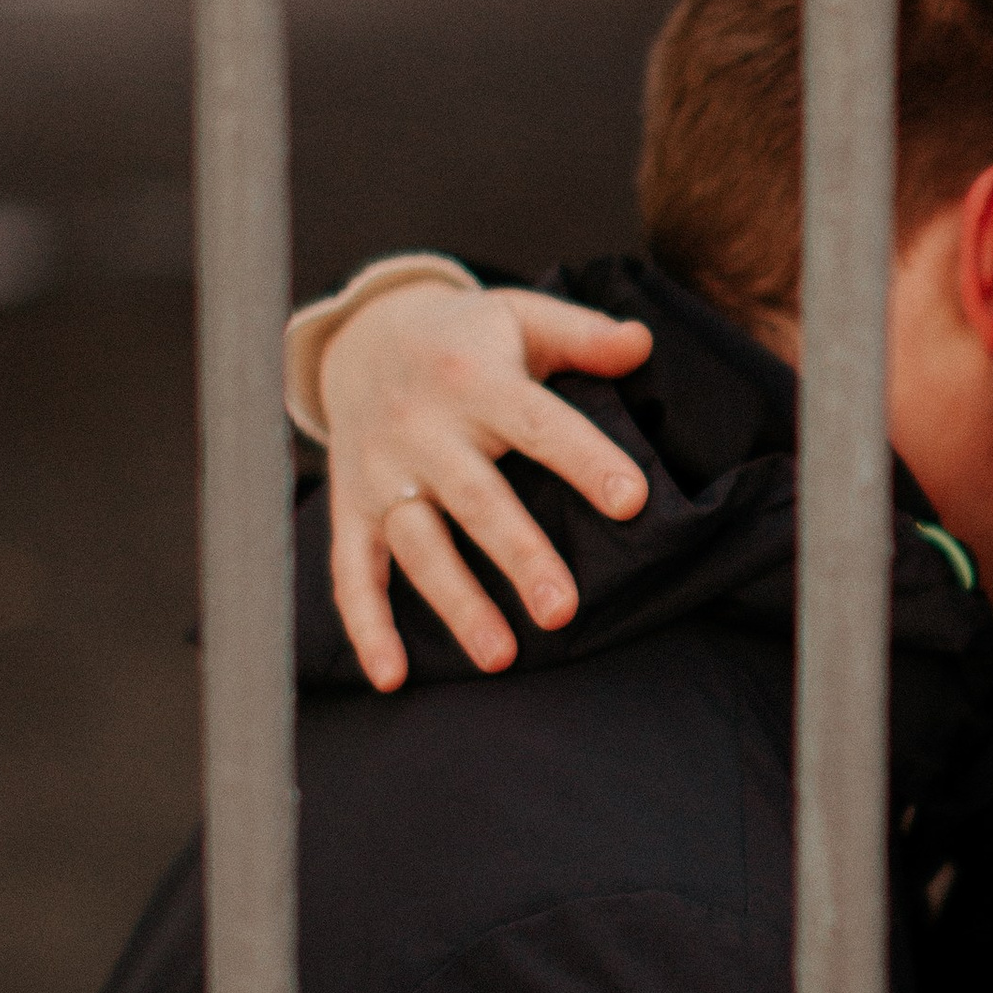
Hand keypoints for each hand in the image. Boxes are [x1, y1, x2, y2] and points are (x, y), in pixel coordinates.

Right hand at [322, 282, 651, 692]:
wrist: (362, 338)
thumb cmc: (466, 337)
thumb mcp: (520, 316)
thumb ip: (582, 335)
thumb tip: (642, 343)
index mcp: (475, 380)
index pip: (539, 424)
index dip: (586, 461)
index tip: (634, 502)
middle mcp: (422, 430)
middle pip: (476, 499)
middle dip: (519, 557)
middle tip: (563, 610)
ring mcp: (381, 474)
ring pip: (418, 545)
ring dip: (456, 602)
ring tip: (502, 656)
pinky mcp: (350, 508)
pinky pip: (352, 571)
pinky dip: (366, 626)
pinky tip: (392, 676)